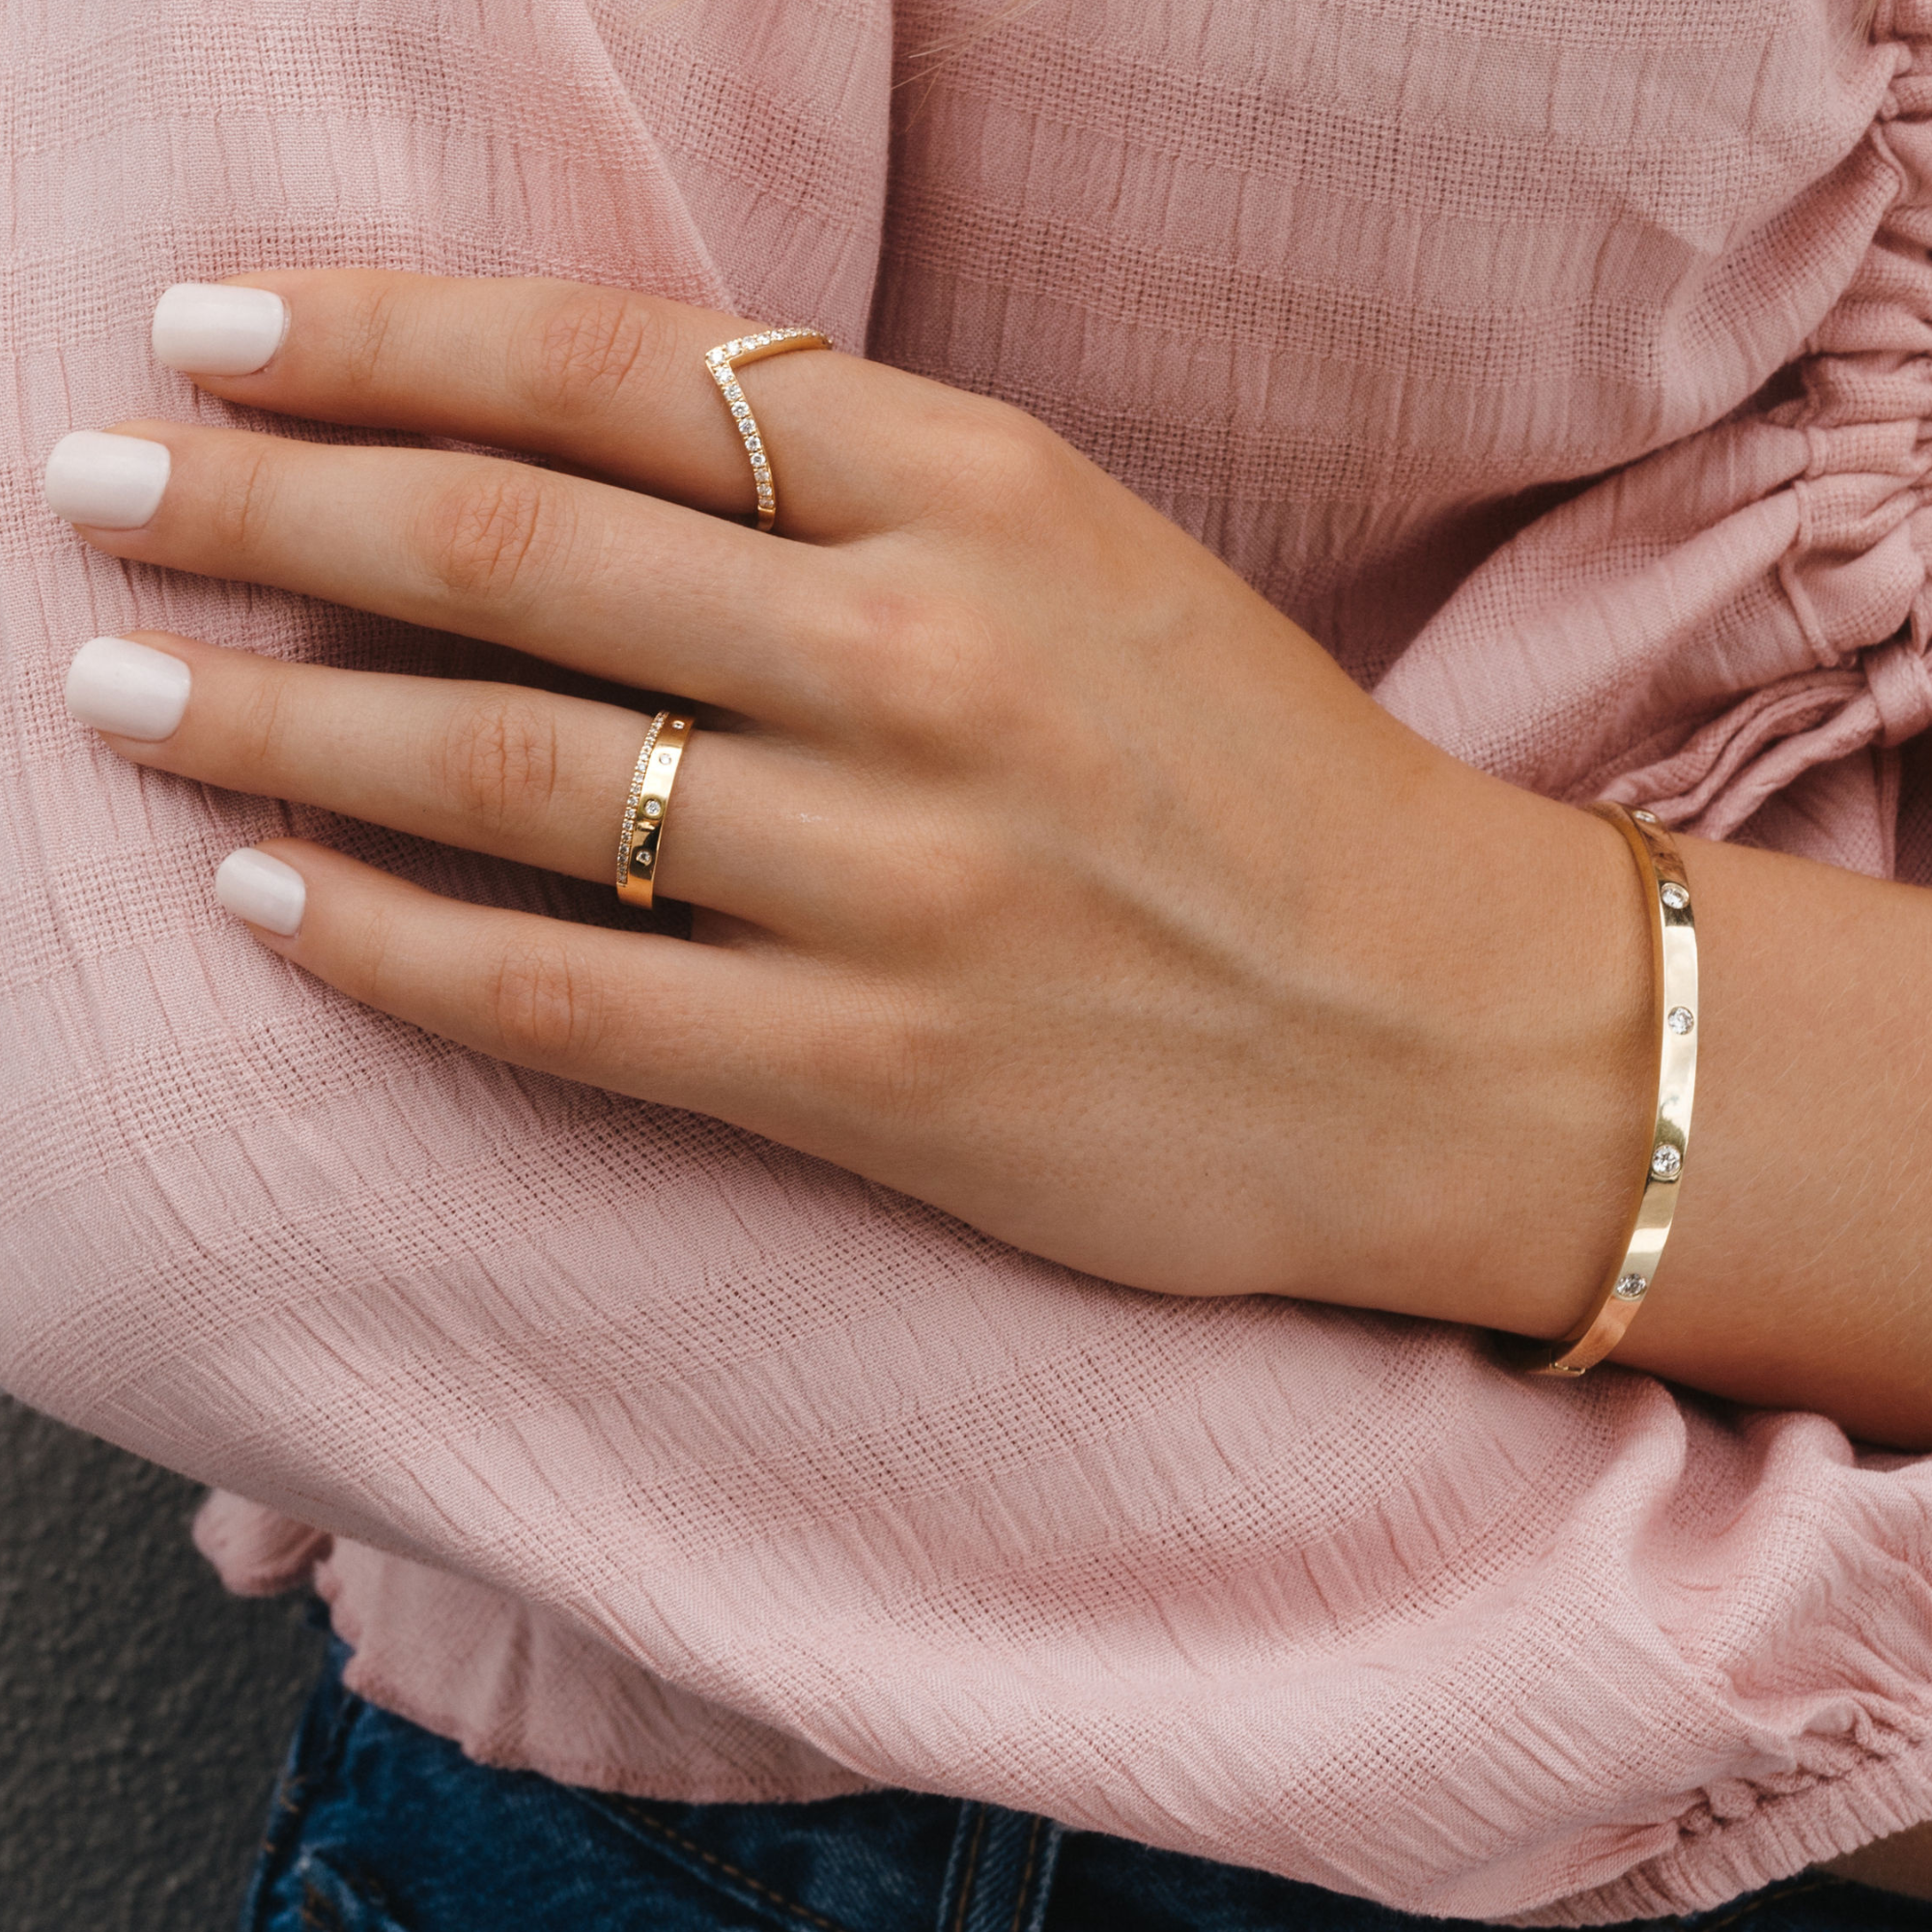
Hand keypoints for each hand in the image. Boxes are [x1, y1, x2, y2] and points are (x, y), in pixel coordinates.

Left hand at [51, 270, 1650, 1332]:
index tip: (210, 333)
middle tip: (96, 492)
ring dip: (270, 723)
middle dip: (263, 505)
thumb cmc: (1261, 787)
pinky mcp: (884, 1074)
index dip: (379, 335)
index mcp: (987, 495)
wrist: (1443, 1029)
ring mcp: (903, 878)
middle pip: (515, 550)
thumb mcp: (1089, 567)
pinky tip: (264, 899)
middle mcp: (931, 660)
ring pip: (505, 771)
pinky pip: (565, 998)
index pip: (613, 368)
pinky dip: (388, 944)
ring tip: (117, 694)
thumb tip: (567, 476)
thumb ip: (854, 505)